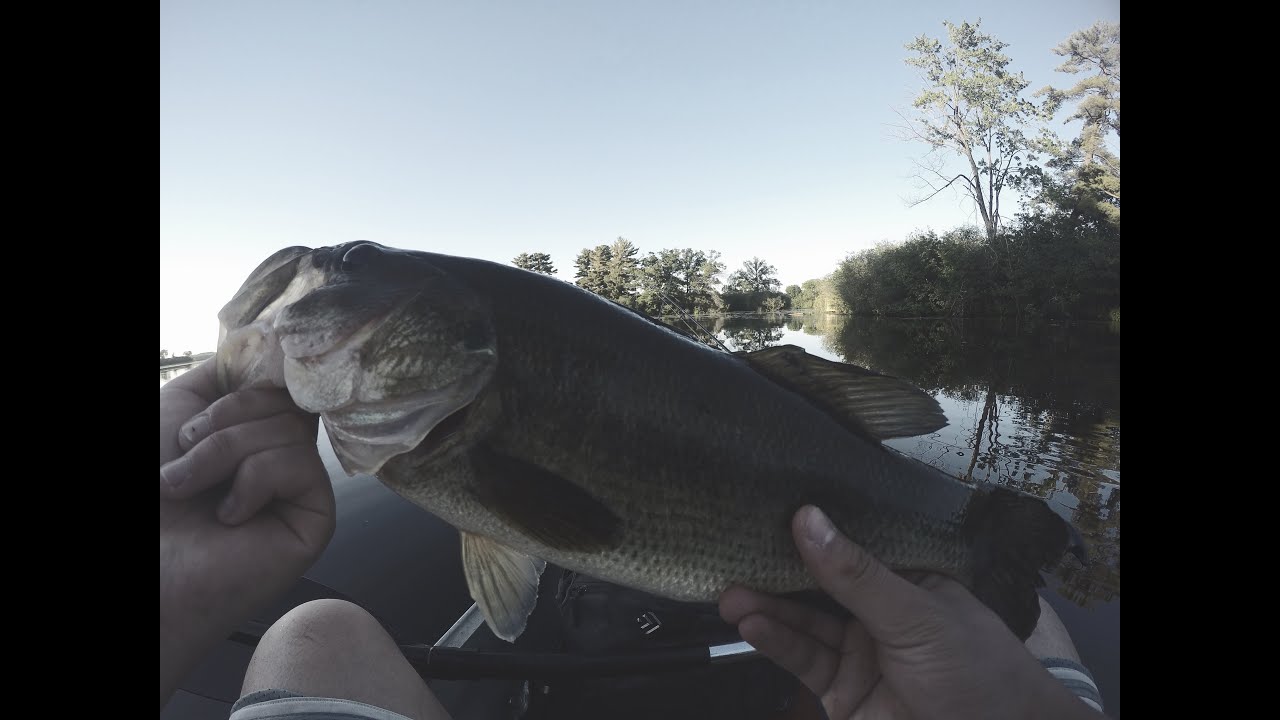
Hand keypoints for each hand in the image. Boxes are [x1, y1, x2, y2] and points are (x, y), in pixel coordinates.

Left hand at [159, 360, 335, 706]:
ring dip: (222, 455)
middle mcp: (281, 453)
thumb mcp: (173, 410)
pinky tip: (228, 517)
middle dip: (221, 422)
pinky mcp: (315, 517)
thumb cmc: (146, 495)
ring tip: (190, 491)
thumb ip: (222, 373)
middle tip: (181, 458)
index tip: (221, 389)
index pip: (276, 379)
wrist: (142, 564)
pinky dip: (251, 482)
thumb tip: (268, 344)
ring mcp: (301, 486)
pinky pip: (298, 465)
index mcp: (251, 428)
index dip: (253, 376)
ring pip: (287, 429)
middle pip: (282, 399)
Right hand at [719, 506, 1099, 719]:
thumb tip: (809, 517)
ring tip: (732, 597)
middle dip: (777, 573)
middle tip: (736, 556)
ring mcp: (858, 656)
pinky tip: (751, 626)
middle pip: (818, 587)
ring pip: (803, 624)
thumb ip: (856, 573)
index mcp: (909, 584)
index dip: (814, 532)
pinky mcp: (840, 694)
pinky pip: (801, 661)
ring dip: (766, 609)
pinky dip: (774, 642)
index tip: (770, 511)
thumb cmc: (977, 672)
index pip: (853, 549)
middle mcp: (880, 615)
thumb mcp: (916, 614)